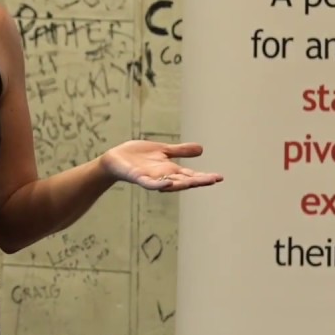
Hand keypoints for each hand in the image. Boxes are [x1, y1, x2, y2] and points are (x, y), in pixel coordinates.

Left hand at [101, 140, 223, 191]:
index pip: (191, 174)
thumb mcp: (163, 151)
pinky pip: (150, 184)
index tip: (219, 177)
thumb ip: (180, 151)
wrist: (115, 159)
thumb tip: (201, 149)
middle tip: (214, 180)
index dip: (204, 176)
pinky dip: (158, 185)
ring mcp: (151, 178)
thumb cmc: (137, 156)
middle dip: (198, 180)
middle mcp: (163, 176)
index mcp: (170, 170)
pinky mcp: (138, 178)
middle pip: (184, 180)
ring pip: (169, 183)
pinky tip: (167, 183)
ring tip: (196, 181)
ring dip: (182, 183)